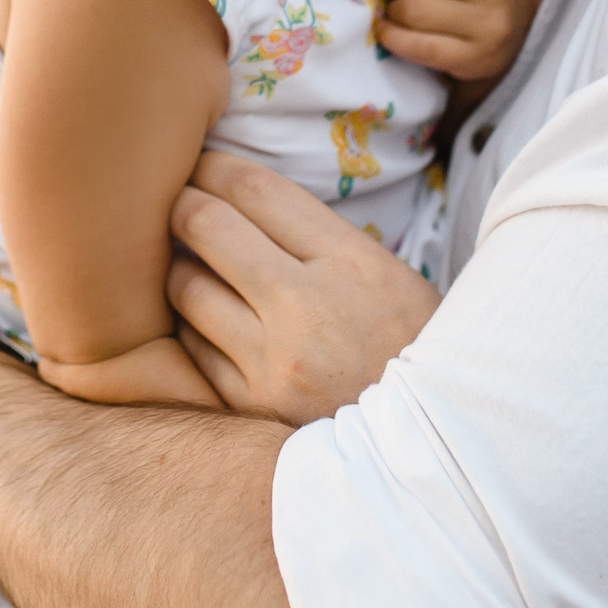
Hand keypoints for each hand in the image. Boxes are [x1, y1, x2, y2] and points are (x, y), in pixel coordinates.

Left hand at [165, 149, 439, 425]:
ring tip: (194, 266)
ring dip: (181, 269)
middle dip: (181, 205)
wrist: (429, 444)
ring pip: (186, 287)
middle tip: (178, 204)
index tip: (200, 163)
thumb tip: (238, 195)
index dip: (213, 166)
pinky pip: (191, 348)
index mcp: (351, 262)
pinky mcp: (250, 406)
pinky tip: (208, 322)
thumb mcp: (387, 274)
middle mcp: (307, 306)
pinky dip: (193, 327)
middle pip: (207, 225)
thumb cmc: (407, 346)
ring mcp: (273, 360)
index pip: (256, 189)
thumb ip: (317, 237)